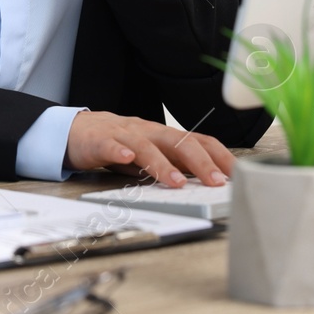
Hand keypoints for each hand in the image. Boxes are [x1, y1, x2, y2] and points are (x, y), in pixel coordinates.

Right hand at [64, 109, 233, 186]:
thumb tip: (205, 183)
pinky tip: (127, 158)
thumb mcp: (152, 154)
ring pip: (147, 145)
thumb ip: (175, 165)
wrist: (76, 130)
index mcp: (164, 137)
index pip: (199, 141)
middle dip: (200, 162)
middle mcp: (149, 132)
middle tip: (215, 182)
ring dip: (163, 164)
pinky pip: (110, 145)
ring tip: (177, 182)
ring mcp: (124, 135)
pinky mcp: (99, 140)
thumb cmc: (119, 144)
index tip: (237, 174)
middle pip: (179, 142)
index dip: (220, 156)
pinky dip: (119, 151)